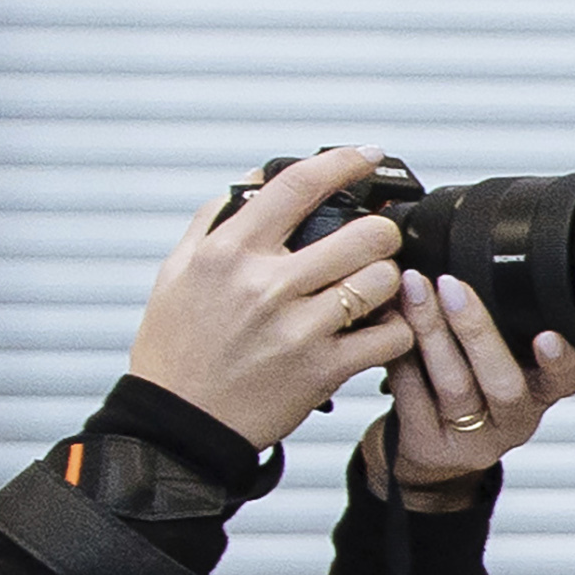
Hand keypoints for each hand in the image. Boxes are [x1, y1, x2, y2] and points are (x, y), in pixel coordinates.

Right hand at [131, 154, 422, 451]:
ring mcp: (299, 327)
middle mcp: (266, 285)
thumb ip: (215, 219)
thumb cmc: (178, 345)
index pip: (298, 186)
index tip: (366, 154)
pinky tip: (379, 330)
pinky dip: (397, 330)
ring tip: (374, 289)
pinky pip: (392, 336)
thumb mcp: (177, 271)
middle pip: (365, 234)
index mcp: (229, 252)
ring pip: (385, 281)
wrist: (178, 419)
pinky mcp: (325, 368)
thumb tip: (255, 178)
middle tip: (376, 244)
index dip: (343, 162)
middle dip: (382, 235)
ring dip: (390, 282)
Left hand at [374, 271, 574, 503]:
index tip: (547, 336)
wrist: (429, 458)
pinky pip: (411, 393)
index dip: (560, 361)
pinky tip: (387, 320)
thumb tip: (471, 263)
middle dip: (476, 330)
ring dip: (430, 332)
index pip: (567, 381)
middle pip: (503, 382)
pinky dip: (398, 352)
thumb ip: (500, 331)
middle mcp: (512, 421)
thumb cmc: (464, 398)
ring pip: (453, 385)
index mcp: (539, 396)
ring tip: (412, 290)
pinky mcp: (429, 443)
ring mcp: (470, 438)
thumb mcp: (496, 368)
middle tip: (451, 286)